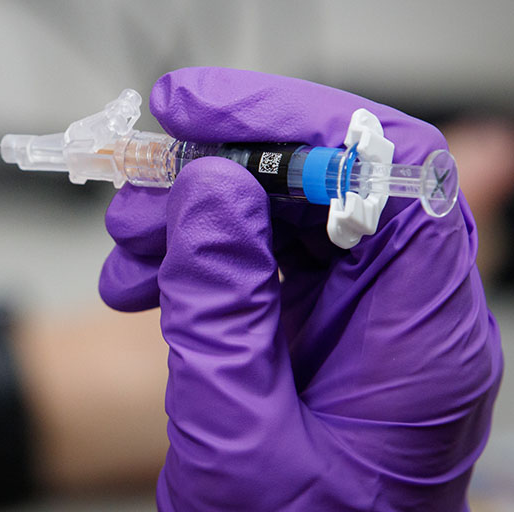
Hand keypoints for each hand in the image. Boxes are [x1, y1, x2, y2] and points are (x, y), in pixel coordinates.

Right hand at [100, 68, 502, 509]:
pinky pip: (254, 258)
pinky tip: (141, 281)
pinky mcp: (307, 328)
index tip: (197, 110)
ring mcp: (352, 318)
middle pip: (329, 181)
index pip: (393, 169)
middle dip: (221, 168)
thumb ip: (222, 309)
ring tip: (128, 243)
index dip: (296, 119)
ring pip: (281, 213)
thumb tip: (210, 191)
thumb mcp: (237, 439)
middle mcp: (398, 314)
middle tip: (141, 187)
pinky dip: (190, 255)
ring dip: (194, 212)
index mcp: (420, 339)